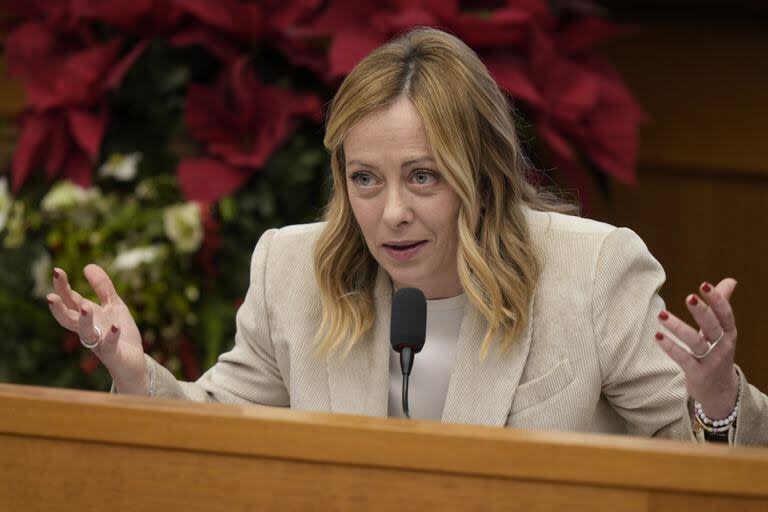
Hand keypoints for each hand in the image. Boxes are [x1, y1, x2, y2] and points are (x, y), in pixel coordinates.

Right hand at [47, 264, 148, 394]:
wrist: (133, 362)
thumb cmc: (119, 333)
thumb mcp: (114, 305)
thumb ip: (103, 288)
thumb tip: (88, 265)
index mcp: (86, 317)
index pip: (70, 300)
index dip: (62, 287)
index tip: (56, 271)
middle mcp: (88, 330)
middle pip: (68, 318)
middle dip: (59, 307)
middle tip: (50, 296)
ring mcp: (99, 342)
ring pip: (85, 333)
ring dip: (84, 321)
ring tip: (85, 307)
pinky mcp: (113, 353)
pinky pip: (109, 346)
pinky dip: (110, 336)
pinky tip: (114, 327)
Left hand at [654, 278, 738, 418]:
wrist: (721, 392)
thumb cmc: (718, 354)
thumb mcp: (722, 331)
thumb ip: (721, 306)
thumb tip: (730, 280)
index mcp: (728, 333)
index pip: (725, 314)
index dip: (717, 300)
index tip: (704, 285)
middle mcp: (722, 347)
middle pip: (712, 327)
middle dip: (702, 312)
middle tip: (689, 297)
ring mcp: (710, 361)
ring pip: (695, 342)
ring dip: (678, 327)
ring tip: (661, 315)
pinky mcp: (697, 373)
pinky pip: (683, 358)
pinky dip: (670, 347)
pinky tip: (657, 336)